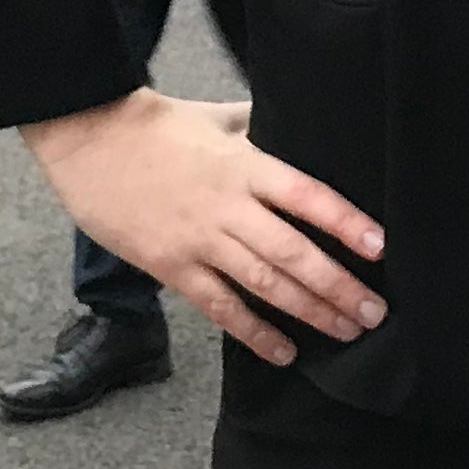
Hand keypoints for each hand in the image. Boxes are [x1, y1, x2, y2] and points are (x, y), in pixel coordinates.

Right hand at [20, 88, 386, 365]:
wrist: (88, 140)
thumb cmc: (155, 125)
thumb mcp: (215, 116)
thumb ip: (258, 126)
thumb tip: (299, 124)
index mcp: (244, 165)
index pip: (307, 196)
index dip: (345, 222)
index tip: (380, 247)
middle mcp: (227, 206)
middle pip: (293, 251)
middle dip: (339, 286)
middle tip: (376, 312)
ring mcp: (198, 240)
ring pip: (264, 284)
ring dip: (310, 312)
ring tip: (347, 331)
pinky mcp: (171, 267)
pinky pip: (220, 307)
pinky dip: (255, 332)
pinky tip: (284, 352)